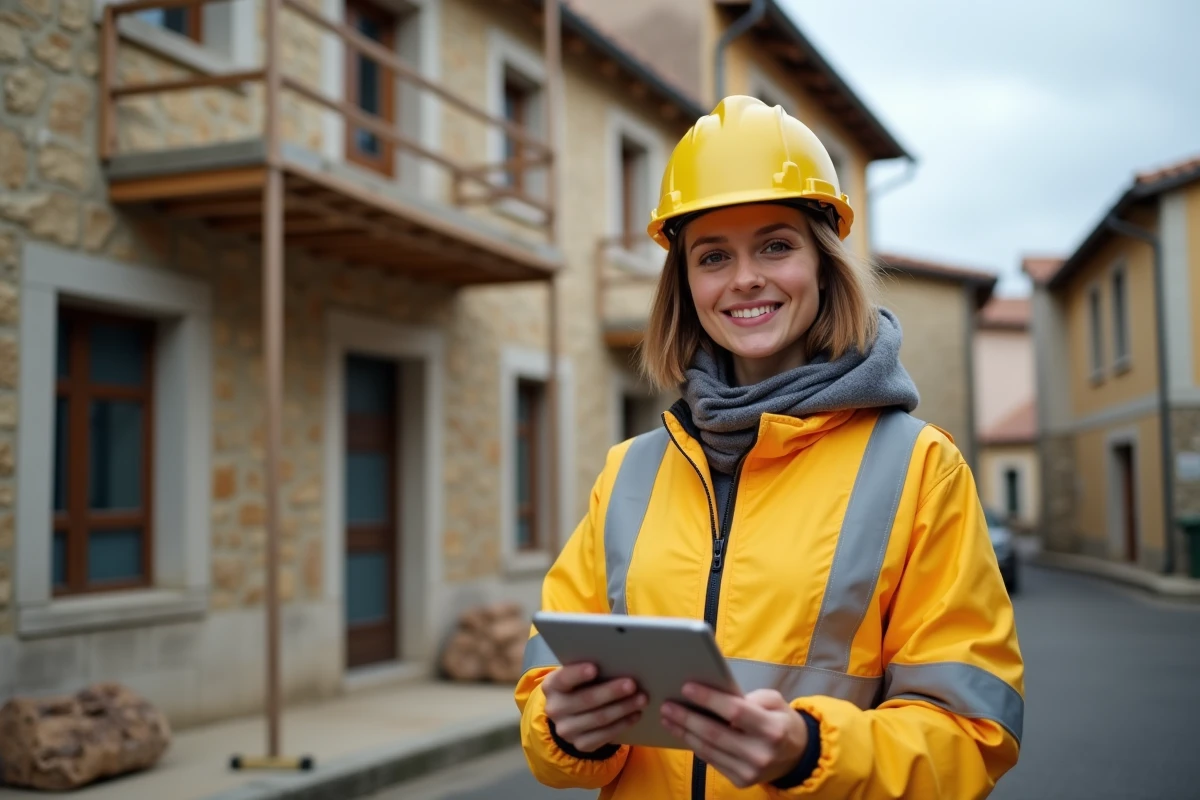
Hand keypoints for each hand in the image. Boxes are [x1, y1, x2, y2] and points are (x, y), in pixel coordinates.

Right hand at [542, 663, 647, 753]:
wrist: (571, 715)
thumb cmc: (580, 685)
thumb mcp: (577, 676)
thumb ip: (590, 669)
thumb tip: (618, 661)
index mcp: (551, 686)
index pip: (563, 679)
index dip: (578, 674)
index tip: (594, 668)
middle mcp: (555, 709)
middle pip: (586, 700)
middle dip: (611, 692)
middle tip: (632, 684)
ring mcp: (566, 730)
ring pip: (599, 719)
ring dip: (623, 708)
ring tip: (641, 699)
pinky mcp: (580, 744)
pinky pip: (604, 736)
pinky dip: (622, 724)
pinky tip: (635, 715)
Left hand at [661, 684, 809, 788]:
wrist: (797, 757)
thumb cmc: (781, 722)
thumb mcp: (775, 701)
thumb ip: (751, 697)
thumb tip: (718, 696)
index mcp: (772, 729)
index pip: (734, 711)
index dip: (709, 699)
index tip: (686, 687)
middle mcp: (761, 753)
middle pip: (715, 733)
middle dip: (687, 718)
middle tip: (667, 705)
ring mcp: (750, 771)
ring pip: (709, 749)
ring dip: (684, 733)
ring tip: (668, 718)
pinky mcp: (741, 781)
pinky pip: (711, 761)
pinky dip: (695, 745)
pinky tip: (683, 733)